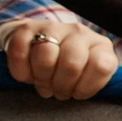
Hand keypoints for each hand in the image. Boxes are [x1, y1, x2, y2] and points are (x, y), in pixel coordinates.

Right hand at [0, 20, 120, 99]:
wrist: (36, 43)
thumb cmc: (65, 69)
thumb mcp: (86, 78)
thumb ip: (90, 85)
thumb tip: (78, 93)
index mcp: (100, 46)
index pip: (101, 67)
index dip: (85, 88)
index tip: (76, 93)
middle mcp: (79, 32)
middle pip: (71, 65)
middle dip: (61, 86)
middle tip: (56, 91)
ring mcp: (53, 27)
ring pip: (45, 59)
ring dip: (41, 80)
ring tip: (43, 83)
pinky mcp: (26, 28)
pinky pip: (20, 54)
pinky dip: (22, 73)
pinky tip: (28, 74)